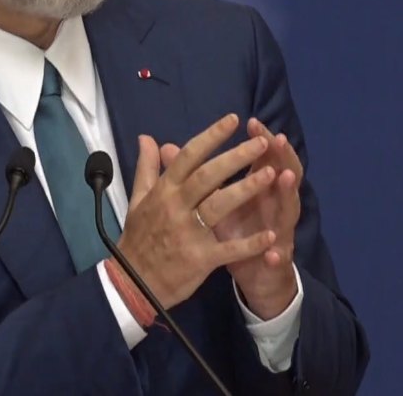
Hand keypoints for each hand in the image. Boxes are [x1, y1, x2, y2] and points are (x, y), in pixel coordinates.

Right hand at [115, 114, 279, 310]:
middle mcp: (176, 207)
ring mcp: (188, 233)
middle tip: (262, 142)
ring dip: (246, 189)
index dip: (211, 137)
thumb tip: (147, 137)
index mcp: (163, 191)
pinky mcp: (199, 259)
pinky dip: (250, 243)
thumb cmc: (138, 239)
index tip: (233, 120)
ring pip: (219, 205)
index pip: (188, 156)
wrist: (131, 283)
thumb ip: (146, 167)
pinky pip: (228, 249)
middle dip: (236, 157)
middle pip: (208, 175)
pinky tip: (270, 235)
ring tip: (271, 174)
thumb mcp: (137, 200)